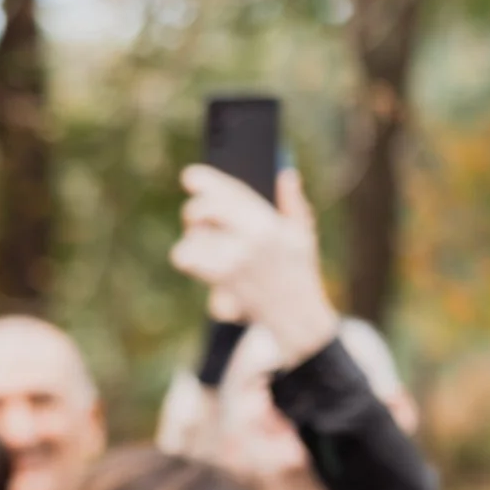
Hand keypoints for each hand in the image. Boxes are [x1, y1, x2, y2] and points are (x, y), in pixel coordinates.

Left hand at [170, 166, 338, 365]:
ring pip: (189, 236)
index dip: (206, 181)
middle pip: (200, 212)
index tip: (189, 176)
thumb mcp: (303, 233)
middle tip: (200, 218)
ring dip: (193, 236)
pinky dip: (188, 255)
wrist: (294, 315)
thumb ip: (293, 202)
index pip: (229, 194)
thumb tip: (286, 174)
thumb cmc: (298, 270)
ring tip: (208, 241)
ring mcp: (230, 263)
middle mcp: (248, 242)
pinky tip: (202, 258)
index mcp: (268, 224)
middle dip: (195, 212)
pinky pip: (185, 259)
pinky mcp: (217, 280)